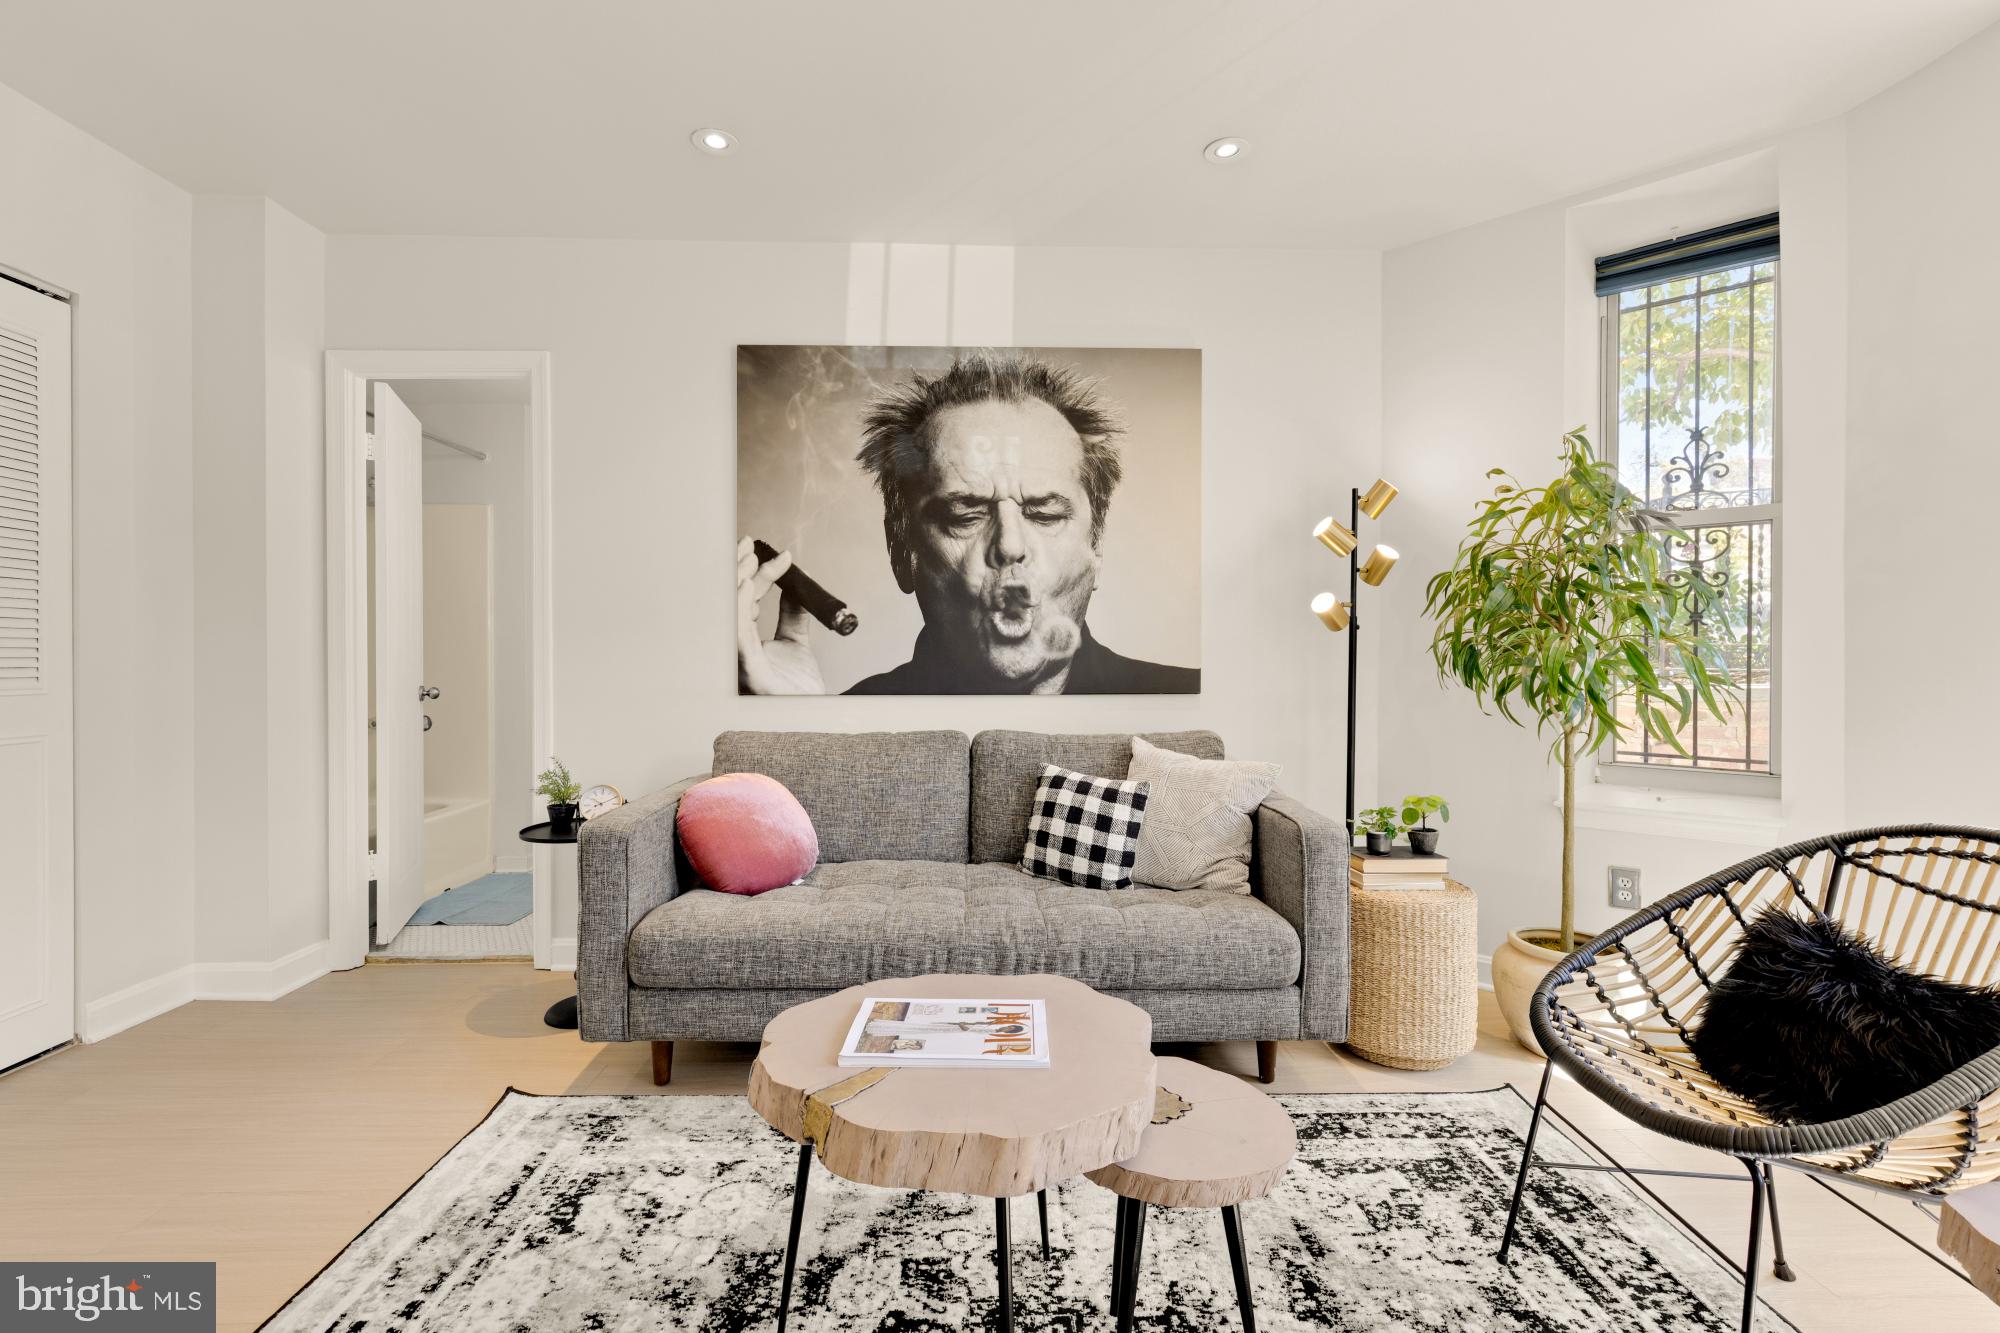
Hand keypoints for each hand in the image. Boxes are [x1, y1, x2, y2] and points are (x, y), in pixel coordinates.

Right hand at [737, 536, 826, 694]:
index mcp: (743, 643)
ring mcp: (739, 663)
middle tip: (752, 546)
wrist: (817, 715)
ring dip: (736, 582)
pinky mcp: (749, 674)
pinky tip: (745, 587)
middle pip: (729, 604)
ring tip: (751, 558)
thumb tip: (794, 585)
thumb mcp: (796, 642)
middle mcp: (736, 652)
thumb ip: (793, 614)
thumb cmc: (799, 689)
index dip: (753, 574)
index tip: (771, 553)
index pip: (743, 601)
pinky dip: (739, 608)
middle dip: (735, 570)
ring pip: (728, 616)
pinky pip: (738, 637)